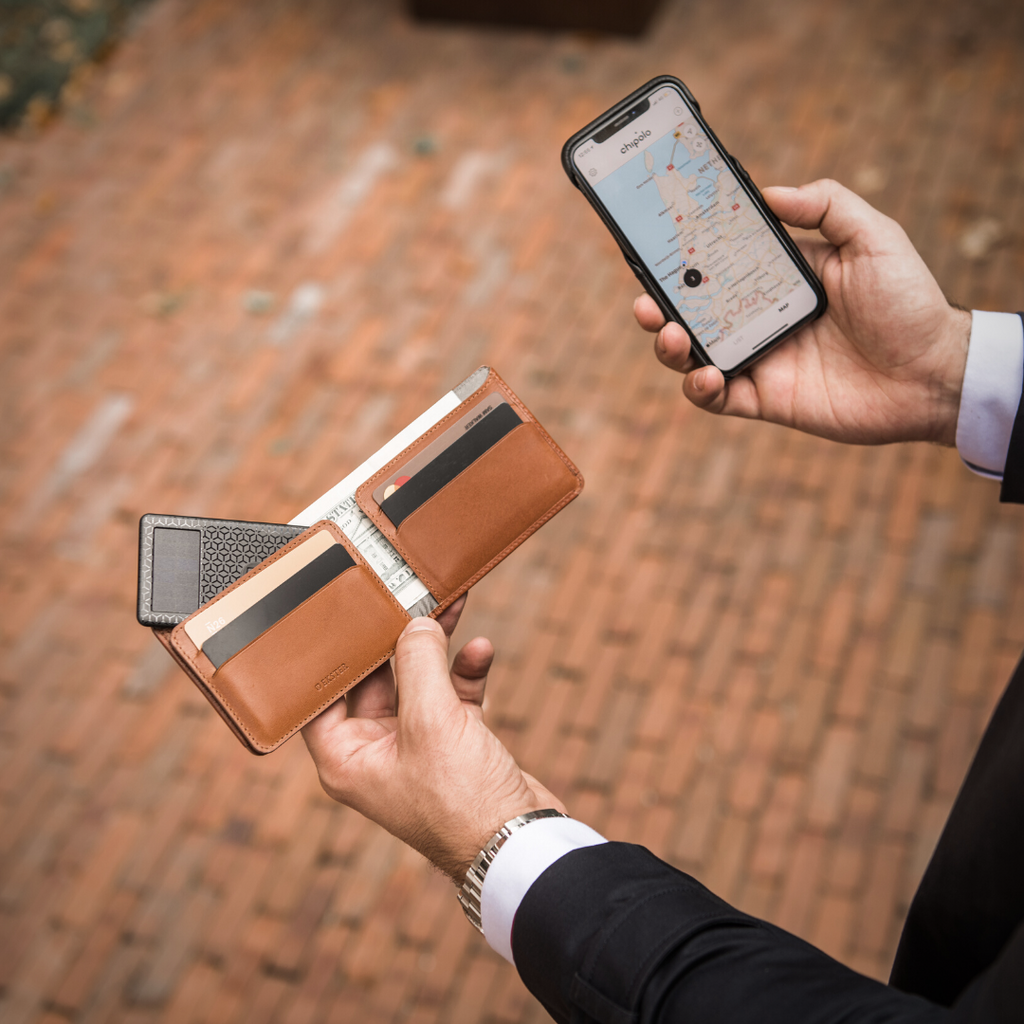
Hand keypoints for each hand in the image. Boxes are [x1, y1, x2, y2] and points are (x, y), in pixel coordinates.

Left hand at [302, 597, 562, 881]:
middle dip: (398, 639)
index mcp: (347, 757)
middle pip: (377, 680)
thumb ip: (419, 662)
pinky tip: (480, 649)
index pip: (323, 695)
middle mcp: (376, 752)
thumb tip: (416, 623)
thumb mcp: (432, 721)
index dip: (333, 654)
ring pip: (419, 682)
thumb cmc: (462, 800)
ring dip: (437, 647)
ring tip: (451, 606)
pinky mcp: (455, 745)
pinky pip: (453, 696)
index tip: (344, 614)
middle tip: (409, 597)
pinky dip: (465, 672)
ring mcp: (417, 748)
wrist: (520, 843)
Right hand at [636, 178, 971, 445]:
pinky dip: (702, 390)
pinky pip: (718, 399)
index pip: (718, 263)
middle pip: (692, 311)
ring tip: (670, 335)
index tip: (656, 244)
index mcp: (777, 277)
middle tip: (645, 299)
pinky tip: (708, 376)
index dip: (683, 257)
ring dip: (670, 347)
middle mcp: (760, 316)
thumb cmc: (909, 302)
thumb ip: (826, 204)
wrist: (934, 375)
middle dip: (659, 305)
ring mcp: (760, 358)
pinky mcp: (765, 399)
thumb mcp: (874, 237)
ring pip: (694, 355)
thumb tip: (768, 192)